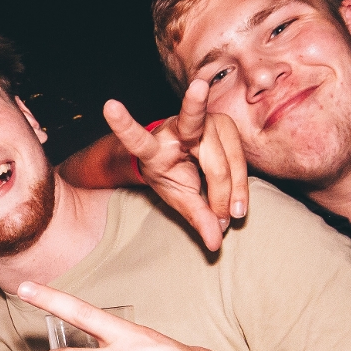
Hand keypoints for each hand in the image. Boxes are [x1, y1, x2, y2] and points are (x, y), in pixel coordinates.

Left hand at [105, 77, 248, 252]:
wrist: (183, 152)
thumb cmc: (172, 173)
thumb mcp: (176, 196)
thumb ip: (195, 216)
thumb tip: (215, 244)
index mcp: (154, 145)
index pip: (137, 139)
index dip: (123, 124)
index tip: (109, 106)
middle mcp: (178, 126)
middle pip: (211, 163)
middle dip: (220, 195)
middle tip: (221, 221)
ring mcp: (204, 120)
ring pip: (230, 162)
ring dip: (234, 193)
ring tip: (228, 215)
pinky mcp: (224, 121)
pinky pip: (241, 159)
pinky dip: (241, 185)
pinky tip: (237, 201)